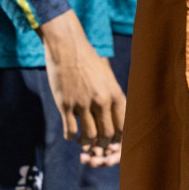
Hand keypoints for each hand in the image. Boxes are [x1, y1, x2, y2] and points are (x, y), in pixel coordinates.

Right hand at [40, 11, 123, 166]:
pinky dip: (70, 137)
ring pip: (89, 136)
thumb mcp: (106, 76)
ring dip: (86, 143)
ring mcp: (83, 103)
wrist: (66, 45)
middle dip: (103, 143)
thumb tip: (113, 117)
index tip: (112, 140)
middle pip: (107, 134)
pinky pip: (70, 130)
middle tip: (97, 144)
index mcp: (114, 93)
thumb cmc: (86, 59)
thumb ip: (111, 95)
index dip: (118, 138)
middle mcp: (101, 100)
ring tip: (83, 142)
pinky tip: (70, 135)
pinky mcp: (66, 104)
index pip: (122, 126)